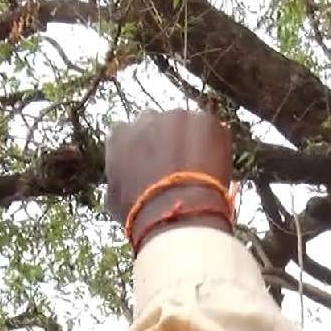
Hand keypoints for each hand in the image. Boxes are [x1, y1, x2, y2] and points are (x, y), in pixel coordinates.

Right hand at [104, 110, 232, 223]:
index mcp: (120, 134)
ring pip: (187, 125)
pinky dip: (215, 145)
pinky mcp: (207, 121)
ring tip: (199, 170)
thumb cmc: (143, 214)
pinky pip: (213, 130)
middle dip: (166, 139)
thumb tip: (128, 178)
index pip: (130, 133)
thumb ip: (119, 175)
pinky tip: (214, 168)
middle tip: (178, 165)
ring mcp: (178, 116)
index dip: (143, 149)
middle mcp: (147, 118)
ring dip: (192, 141)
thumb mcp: (116, 198)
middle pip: (158, 123)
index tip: (152, 163)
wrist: (178, 214)